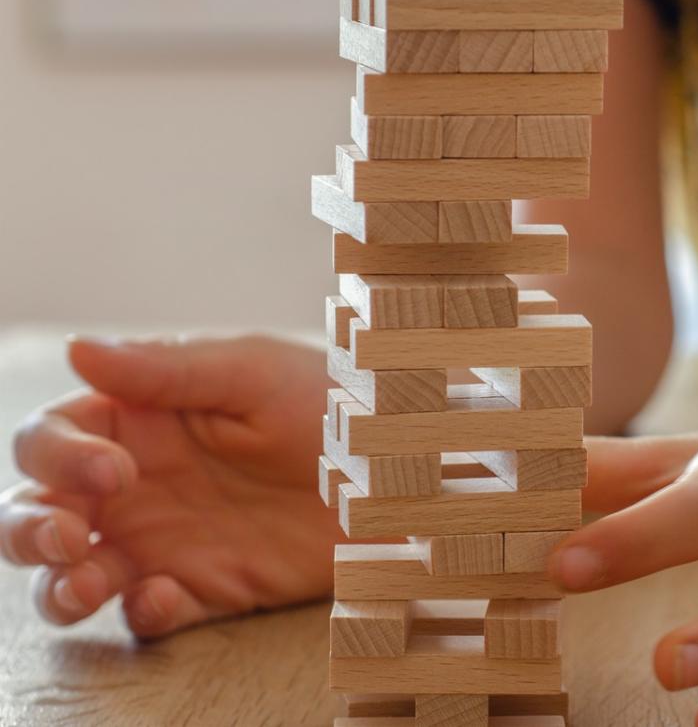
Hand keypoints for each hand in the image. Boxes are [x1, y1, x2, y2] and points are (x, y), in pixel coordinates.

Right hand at [2, 334, 337, 637]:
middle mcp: (136, 484)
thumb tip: (76, 349)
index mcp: (136, 421)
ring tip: (86, 585)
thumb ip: (165, 370)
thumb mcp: (251, 373)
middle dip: (29, 529)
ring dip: (61, 587)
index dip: (58, 458)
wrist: (396, 465)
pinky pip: (149, 612)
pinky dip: (141, 613)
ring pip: (77, 573)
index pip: (52, 440)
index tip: (112, 471)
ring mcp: (166, 540)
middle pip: (39, 511)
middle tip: (66, 538)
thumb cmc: (327, 399)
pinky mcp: (207, 587)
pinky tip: (163, 598)